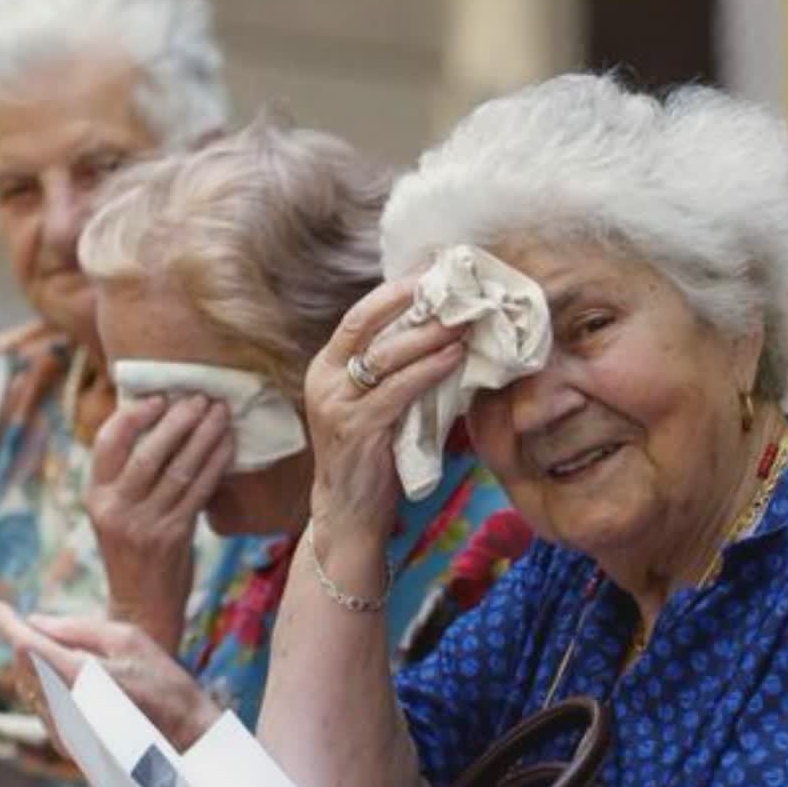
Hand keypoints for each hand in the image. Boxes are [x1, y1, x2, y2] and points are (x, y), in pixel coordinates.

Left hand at [0, 603, 221, 751]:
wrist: (185, 742)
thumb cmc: (164, 684)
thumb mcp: (129, 640)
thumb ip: (79, 629)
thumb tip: (36, 622)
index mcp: (79, 677)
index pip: (27, 644)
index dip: (9, 624)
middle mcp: (64, 707)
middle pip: (23, 666)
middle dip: (25, 643)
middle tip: (34, 625)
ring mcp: (64, 731)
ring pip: (30, 688)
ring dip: (35, 667)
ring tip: (61, 654)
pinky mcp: (67, 746)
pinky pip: (43, 708)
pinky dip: (46, 689)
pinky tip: (70, 683)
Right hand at [85, 394, 233, 649]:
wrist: (142, 607)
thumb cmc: (133, 552)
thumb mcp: (116, 513)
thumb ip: (127, 477)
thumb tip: (161, 422)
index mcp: (95, 497)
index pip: (107, 443)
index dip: (133, 415)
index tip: (159, 398)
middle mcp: (115, 509)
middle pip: (148, 452)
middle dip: (178, 420)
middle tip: (200, 398)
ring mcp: (144, 524)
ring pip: (178, 469)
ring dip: (203, 437)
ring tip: (220, 413)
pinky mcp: (173, 536)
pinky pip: (199, 491)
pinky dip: (216, 464)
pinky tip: (228, 445)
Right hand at [303, 278, 465, 584]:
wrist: (348, 513)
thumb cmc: (371, 455)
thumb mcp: (375, 404)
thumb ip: (393, 371)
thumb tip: (440, 329)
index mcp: (326, 368)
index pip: (359, 316)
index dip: (394, 291)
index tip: (432, 273)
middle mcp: (324, 381)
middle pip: (366, 324)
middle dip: (411, 302)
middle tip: (454, 288)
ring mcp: (336, 405)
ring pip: (385, 356)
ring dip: (428, 335)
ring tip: (463, 322)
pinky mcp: (356, 430)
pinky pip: (397, 390)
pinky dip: (429, 371)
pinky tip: (454, 359)